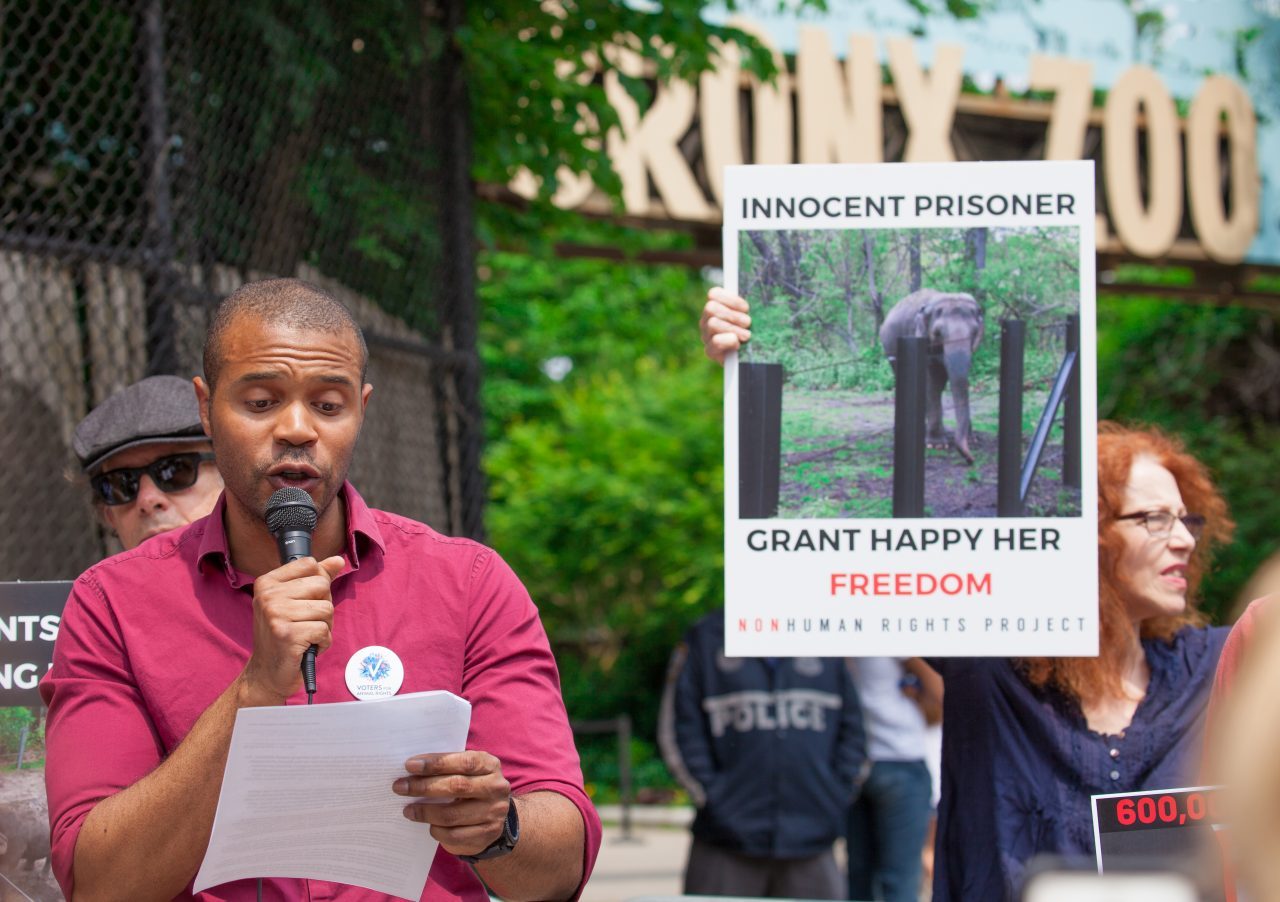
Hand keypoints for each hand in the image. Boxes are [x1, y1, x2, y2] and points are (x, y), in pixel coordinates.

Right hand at [239, 555, 342, 704]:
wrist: (267, 673)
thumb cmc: (284, 634)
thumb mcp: (295, 602)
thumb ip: (316, 578)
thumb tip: (338, 560)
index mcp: (267, 582)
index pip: (310, 565)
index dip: (318, 584)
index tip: (304, 601)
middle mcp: (268, 595)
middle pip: (322, 585)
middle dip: (323, 607)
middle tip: (306, 622)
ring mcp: (276, 614)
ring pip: (327, 609)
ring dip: (324, 626)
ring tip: (306, 636)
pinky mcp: (287, 634)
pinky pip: (324, 630)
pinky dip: (323, 642)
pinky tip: (308, 647)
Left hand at [393, 751, 510, 855]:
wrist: (496, 814)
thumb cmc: (472, 786)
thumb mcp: (467, 770)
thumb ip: (447, 767)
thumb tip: (413, 768)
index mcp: (490, 765)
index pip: (464, 762)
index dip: (436, 763)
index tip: (410, 765)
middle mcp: (496, 788)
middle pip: (456, 786)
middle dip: (423, 786)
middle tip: (400, 787)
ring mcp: (493, 813)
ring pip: (452, 815)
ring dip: (425, 812)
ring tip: (407, 810)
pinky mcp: (486, 835)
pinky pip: (454, 835)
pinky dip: (436, 830)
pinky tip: (428, 825)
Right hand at [700, 287, 751, 364]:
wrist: (750, 358)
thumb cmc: (753, 332)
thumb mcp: (750, 316)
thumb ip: (747, 307)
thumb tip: (753, 293)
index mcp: (716, 306)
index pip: (714, 294)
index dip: (731, 299)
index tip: (746, 308)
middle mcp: (706, 319)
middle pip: (711, 308)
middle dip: (733, 315)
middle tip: (748, 323)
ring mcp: (706, 335)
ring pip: (713, 323)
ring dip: (733, 329)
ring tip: (747, 336)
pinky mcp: (709, 351)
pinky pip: (715, 341)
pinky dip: (729, 341)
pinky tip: (738, 345)